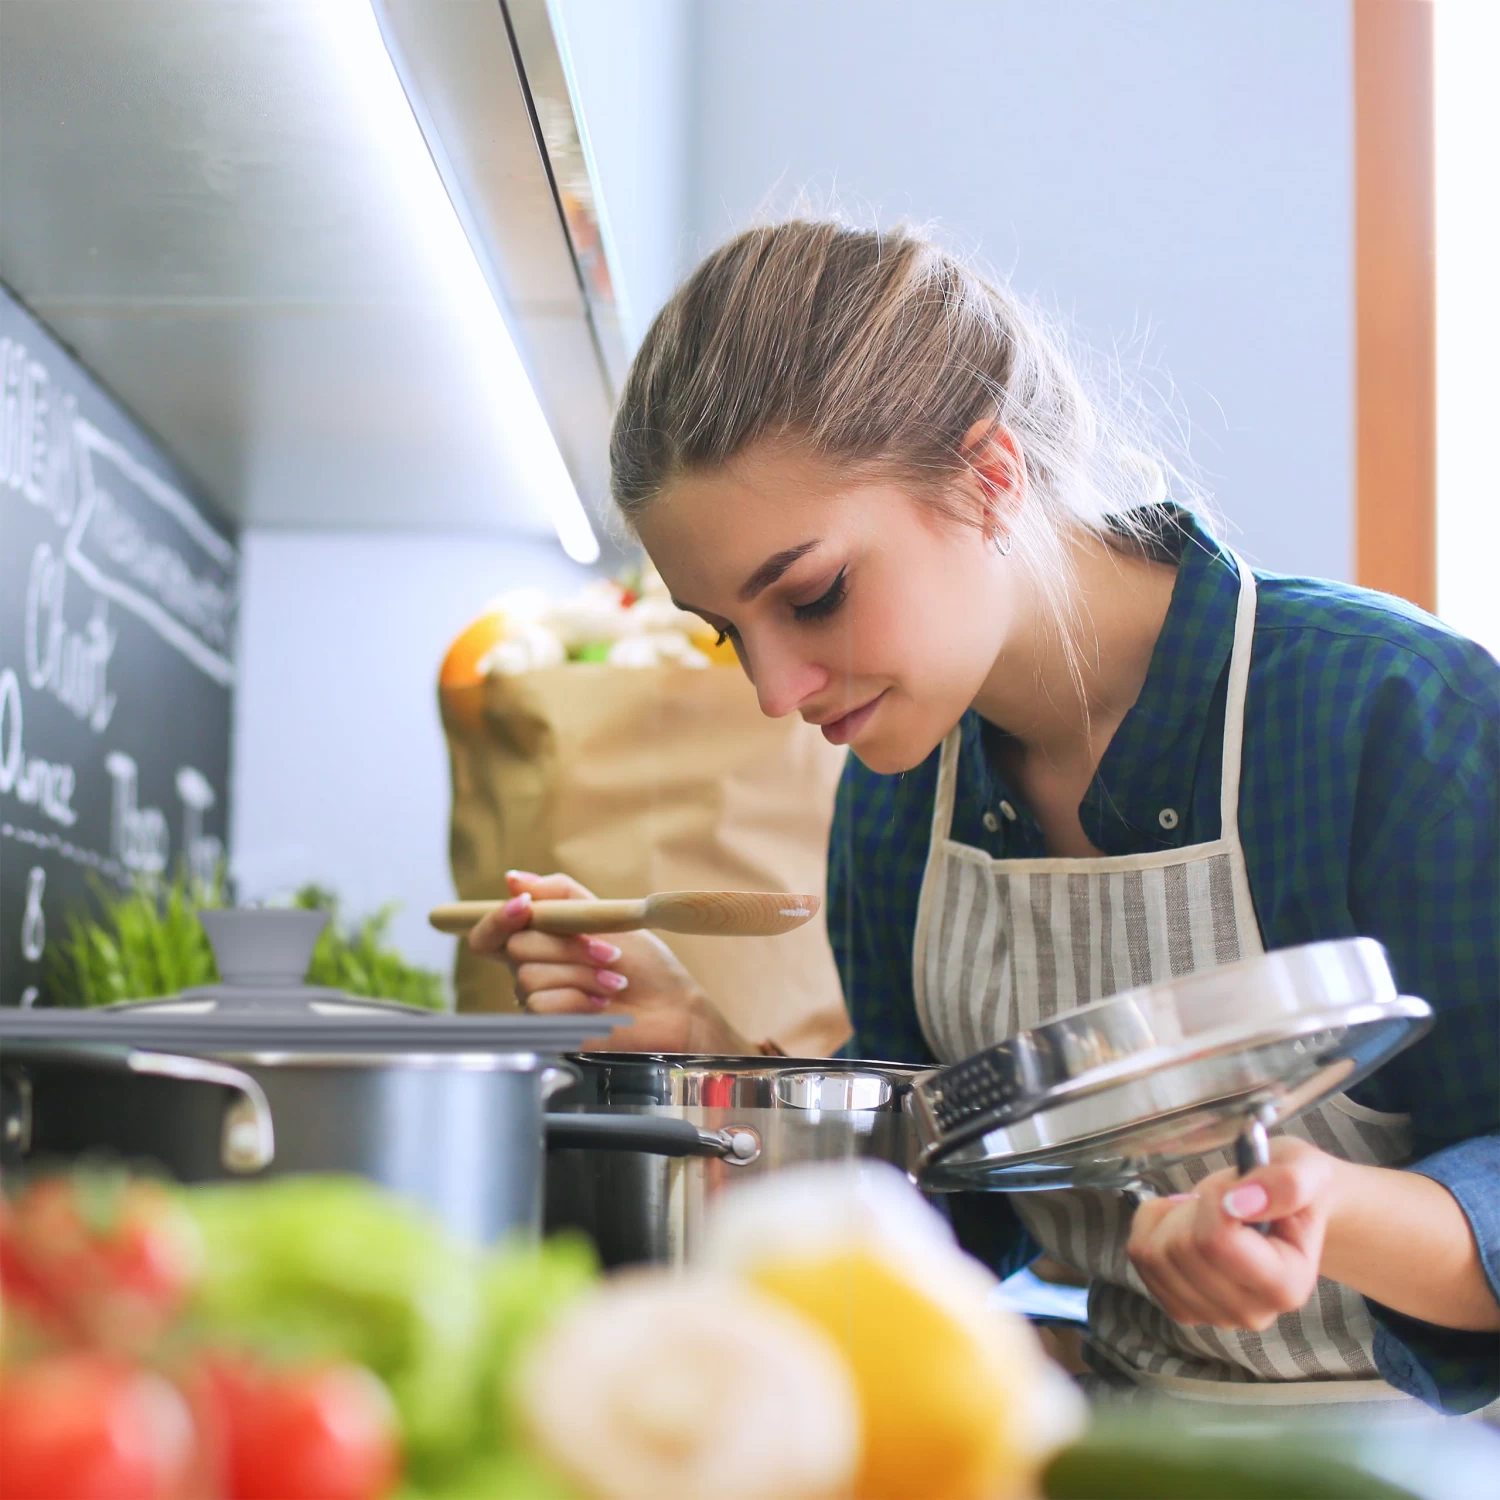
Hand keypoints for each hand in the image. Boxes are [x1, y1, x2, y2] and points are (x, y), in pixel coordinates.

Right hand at [466, 871, 752, 1053]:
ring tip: (614, 981)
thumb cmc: (644, 964)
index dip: (497, 917)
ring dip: (581, 973)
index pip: (489, 932)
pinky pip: (540, 1005)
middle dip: (567, 946)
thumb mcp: (604, 916)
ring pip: (530, 977)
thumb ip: (559, 895)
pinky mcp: (548, 1031)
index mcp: (540, 943)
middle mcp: (532, 972)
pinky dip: (578, 999)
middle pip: (515, 948)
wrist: (673, 1007)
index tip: (524, 906)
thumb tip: (512, 878)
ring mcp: (539, 1003)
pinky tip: (602, 1004)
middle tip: (608, 952)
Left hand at [1126, 1139, 1341, 1331]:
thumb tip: (1239, 1202)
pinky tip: (1182, 1223)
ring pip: (1154, 1256)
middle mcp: (1252, 1313)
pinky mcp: (1182, 1307)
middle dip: (1193, 1208)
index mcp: (1287, 1286)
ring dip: (1169, 1217)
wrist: (1286, 1210)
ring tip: (1204, 1212)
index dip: (1213, 1201)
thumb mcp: (1304, 1168)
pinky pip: (1140, 1259)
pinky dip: (1150, 1228)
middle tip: (1222, 1199)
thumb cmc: (1294, 1189)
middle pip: (1181, 1250)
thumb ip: (1286, 1184)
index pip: (1217, 1243)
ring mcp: (1213, 1315)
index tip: (1235, 1188)